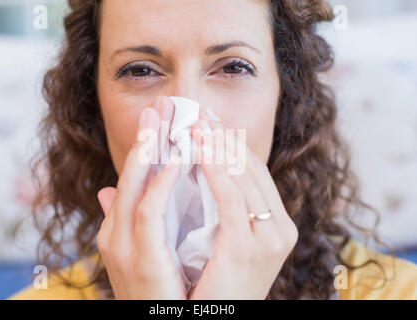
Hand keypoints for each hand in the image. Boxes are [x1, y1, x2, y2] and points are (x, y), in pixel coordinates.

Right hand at [96, 96, 185, 298]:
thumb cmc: (159, 292)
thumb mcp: (142, 251)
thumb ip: (131, 218)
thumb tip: (110, 192)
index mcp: (118, 229)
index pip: (131, 179)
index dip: (144, 146)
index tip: (159, 118)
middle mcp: (115, 232)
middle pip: (129, 174)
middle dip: (145, 137)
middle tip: (161, 105)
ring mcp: (124, 245)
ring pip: (133, 185)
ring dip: (150, 150)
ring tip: (168, 120)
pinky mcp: (140, 257)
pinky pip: (148, 211)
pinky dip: (160, 183)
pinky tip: (178, 159)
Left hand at [188, 108, 298, 298]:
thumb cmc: (207, 287)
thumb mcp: (216, 241)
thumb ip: (210, 208)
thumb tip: (183, 175)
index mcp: (275, 226)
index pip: (254, 173)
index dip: (231, 144)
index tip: (208, 121)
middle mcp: (280, 229)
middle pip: (252, 170)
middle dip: (224, 138)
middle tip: (199, 113)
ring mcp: (270, 239)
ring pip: (243, 178)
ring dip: (218, 146)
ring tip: (194, 123)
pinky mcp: (250, 247)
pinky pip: (231, 197)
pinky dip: (215, 168)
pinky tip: (197, 147)